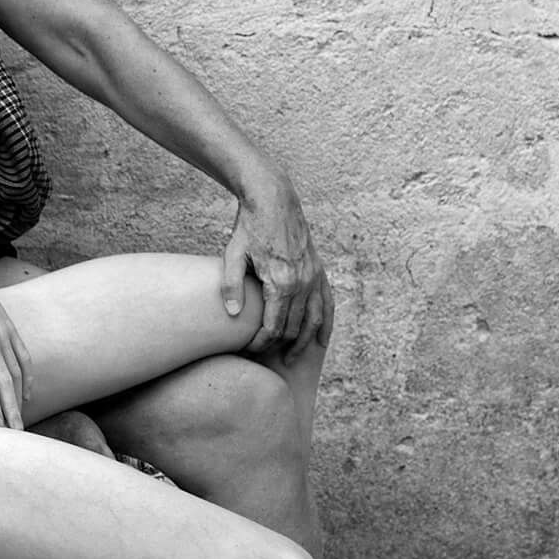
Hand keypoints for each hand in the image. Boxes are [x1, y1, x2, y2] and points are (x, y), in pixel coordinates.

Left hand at [0, 253, 31, 428]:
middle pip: (5, 382)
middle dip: (11, 410)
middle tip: (16, 433)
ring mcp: (3, 333)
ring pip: (17, 372)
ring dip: (19, 398)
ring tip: (20, 419)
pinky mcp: (10, 327)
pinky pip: (23, 356)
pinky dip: (28, 376)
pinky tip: (27, 394)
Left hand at [219, 174, 333, 358]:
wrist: (274, 200)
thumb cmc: (250, 227)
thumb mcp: (233, 254)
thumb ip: (231, 285)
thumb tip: (232, 314)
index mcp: (280, 282)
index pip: (273, 327)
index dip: (260, 344)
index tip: (249, 350)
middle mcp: (302, 283)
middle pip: (292, 327)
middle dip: (278, 346)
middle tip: (262, 355)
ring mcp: (314, 277)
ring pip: (313, 320)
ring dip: (303, 342)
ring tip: (292, 358)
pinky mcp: (319, 270)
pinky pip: (327, 303)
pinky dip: (325, 323)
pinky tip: (321, 339)